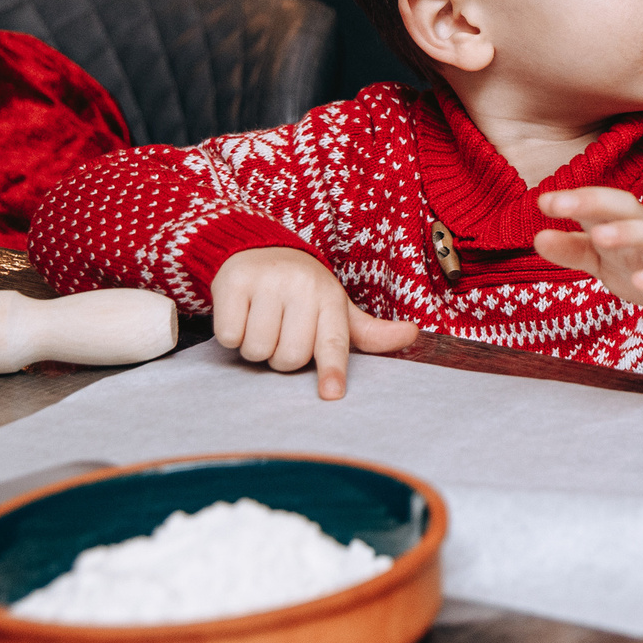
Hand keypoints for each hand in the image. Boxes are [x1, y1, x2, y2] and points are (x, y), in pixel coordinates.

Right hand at [210, 247, 417, 398]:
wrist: (256, 248)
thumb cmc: (301, 289)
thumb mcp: (335, 307)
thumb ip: (368, 331)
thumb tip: (412, 334)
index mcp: (330, 297)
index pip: (333, 341)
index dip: (332, 369)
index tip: (332, 394)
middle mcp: (302, 286)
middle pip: (290, 357)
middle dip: (281, 357)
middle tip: (281, 332)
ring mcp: (267, 282)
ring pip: (258, 350)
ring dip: (255, 347)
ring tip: (260, 321)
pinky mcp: (233, 282)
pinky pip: (230, 336)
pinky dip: (232, 335)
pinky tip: (240, 313)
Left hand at [534, 188, 642, 336]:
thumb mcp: (603, 261)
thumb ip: (573, 250)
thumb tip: (538, 237)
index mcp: (623, 226)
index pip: (602, 205)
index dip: (575, 200)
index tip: (543, 201)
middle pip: (627, 208)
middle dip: (595, 202)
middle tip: (561, 203)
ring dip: (628, 233)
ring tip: (599, 237)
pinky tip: (640, 282)